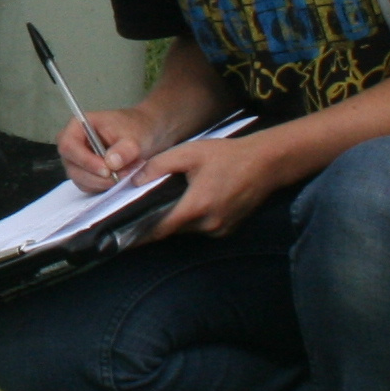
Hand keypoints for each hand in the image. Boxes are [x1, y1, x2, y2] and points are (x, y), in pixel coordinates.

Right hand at [54, 107, 158, 193]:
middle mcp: (72, 145)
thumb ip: (124, 149)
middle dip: (97, 176)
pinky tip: (121, 178)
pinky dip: (105, 186)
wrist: (141, 134)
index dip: (85, 160)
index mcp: (77, 126)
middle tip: (123, 175)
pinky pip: (89, 187)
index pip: (69, 146)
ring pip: (81, 180)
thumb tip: (112, 163)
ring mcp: (77, 161)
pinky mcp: (85, 174)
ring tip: (127, 174)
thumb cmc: (133, 128)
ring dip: (104, 183)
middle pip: (73, 167)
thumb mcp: (133, 136)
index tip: (107, 170)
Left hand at [134, 127, 295, 242]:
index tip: (123, 237)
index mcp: (196, 206)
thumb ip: (159, 166)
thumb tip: (135, 182)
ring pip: (188, 229)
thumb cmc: (228, 155)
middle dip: (158, 221)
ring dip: (178, 219)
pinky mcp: (229, 229)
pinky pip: (203, 228)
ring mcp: (221, 229)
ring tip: (172, 201)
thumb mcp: (189, 153)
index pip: (161, 229)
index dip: (140, 234)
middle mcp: (209, 224)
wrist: (266, 163)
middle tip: (144, 210)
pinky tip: (195, 201)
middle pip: (173, 230)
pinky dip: (194, 219)